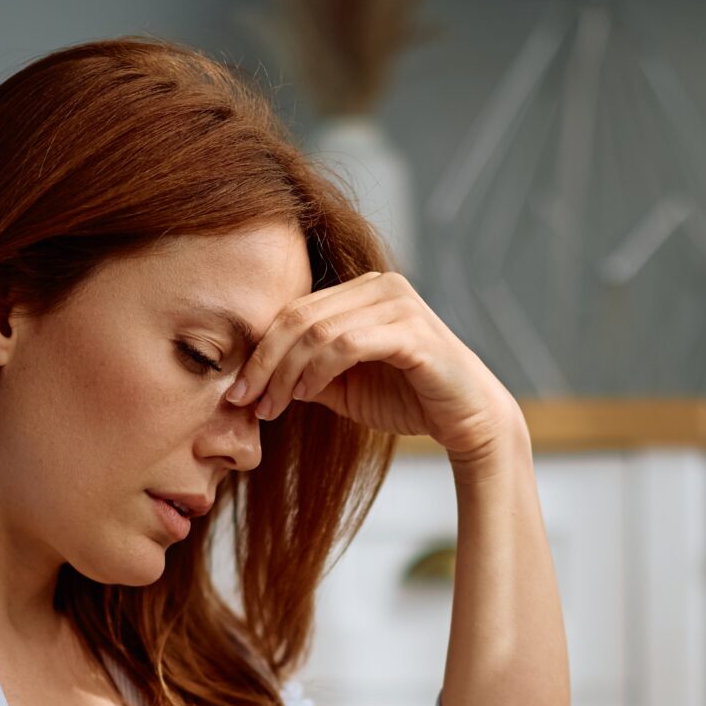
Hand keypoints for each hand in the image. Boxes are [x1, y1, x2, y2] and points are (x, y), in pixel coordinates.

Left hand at [225, 270, 527, 467]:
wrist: (467, 419)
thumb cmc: (409, 399)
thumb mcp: (344, 386)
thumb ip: (306, 372)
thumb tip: (256, 377)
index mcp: (362, 290)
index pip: (294, 311)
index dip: (260, 351)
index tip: (238, 392)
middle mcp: (380, 285)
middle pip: (299, 317)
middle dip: (265, 362)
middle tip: (244, 400)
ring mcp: (399, 304)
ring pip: (318, 331)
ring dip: (286, 372)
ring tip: (273, 405)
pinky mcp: (413, 331)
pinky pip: (348, 344)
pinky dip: (319, 369)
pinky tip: (305, 395)